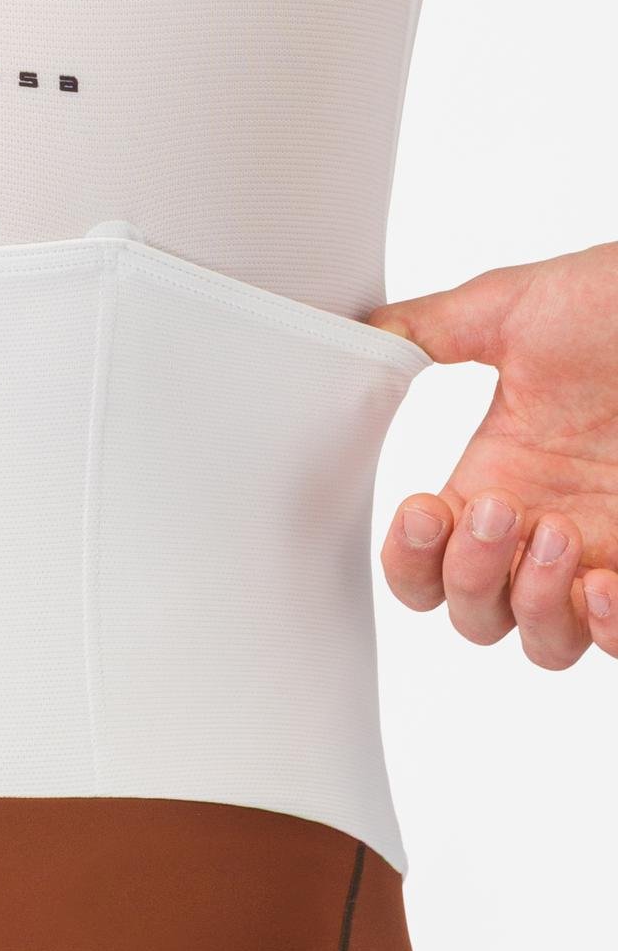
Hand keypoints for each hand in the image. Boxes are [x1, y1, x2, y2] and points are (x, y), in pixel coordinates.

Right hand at [369, 242, 617, 668]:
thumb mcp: (514, 305)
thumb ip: (427, 328)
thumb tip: (359, 342)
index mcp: (496, 476)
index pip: (423, 565)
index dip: (408, 559)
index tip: (422, 508)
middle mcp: (543, 525)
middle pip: (473, 615)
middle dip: (469, 573)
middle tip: (498, 508)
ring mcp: (603, 550)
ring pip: (541, 644)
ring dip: (533, 604)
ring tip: (560, 533)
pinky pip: (616, 644)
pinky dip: (604, 630)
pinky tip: (604, 582)